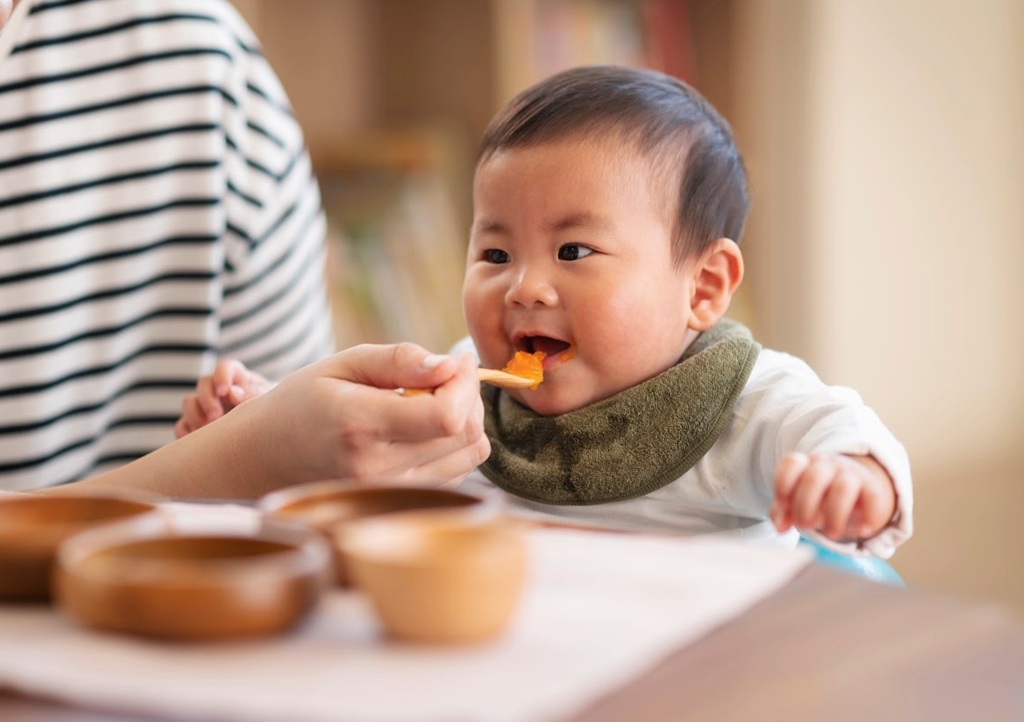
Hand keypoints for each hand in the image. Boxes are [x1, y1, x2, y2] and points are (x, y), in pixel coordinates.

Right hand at [175, 359, 271, 437]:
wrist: (271, 432)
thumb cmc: (271, 410)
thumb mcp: (266, 400)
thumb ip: (252, 394)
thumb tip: (232, 393)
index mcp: (239, 377)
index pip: (225, 367)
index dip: (221, 376)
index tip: (224, 391)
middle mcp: (219, 389)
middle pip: (204, 384)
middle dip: (207, 400)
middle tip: (216, 416)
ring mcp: (206, 406)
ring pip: (189, 403)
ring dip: (194, 415)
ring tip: (207, 429)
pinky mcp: (197, 425)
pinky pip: (182, 426)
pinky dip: (186, 433)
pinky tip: (196, 442)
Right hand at [236, 343, 489, 489]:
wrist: (270, 456)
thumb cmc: (306, 401)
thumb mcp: (344, 363)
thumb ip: (399, 360)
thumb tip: (450, 365)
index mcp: (361, 426)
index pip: (446, 417)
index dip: (465, 384)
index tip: (458, 360)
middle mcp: (378, 468)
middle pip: (464, 434)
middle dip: (470, 395)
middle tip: (449, 372)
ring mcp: (391, 491)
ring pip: (470, 454)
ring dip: (468, 418)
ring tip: (438, 396)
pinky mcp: (403, 499)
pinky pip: (460, 470)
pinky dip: (457, 442)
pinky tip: (430, 423)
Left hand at [771, 452, 895, 541]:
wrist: (860, 489)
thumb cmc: (822, 497)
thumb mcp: (800, 502)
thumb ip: (784, 511)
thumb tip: (781, 527)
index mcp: (805, 466)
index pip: (791, 462)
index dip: (783, 483)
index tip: (783, 504)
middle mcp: (828, 466)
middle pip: (814, 478)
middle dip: (805, 506)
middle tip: (806, 526)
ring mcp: (851, 474)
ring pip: (843, 487)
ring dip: (834, 514)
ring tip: (831, 534)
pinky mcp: (874, 488)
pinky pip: (874, 497)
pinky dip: (869, 516)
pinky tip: (863, 531)